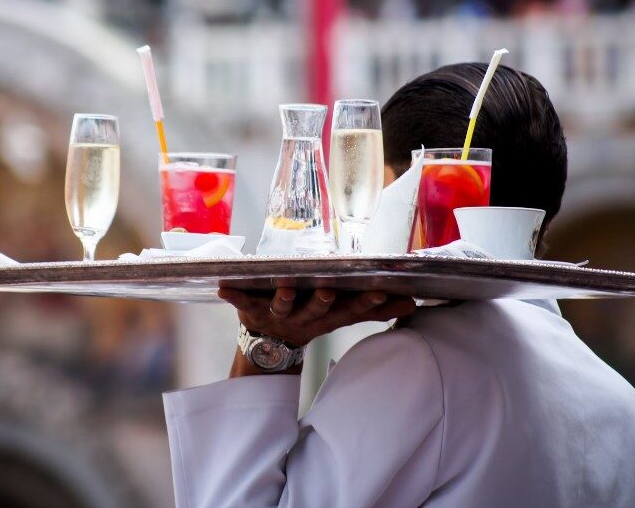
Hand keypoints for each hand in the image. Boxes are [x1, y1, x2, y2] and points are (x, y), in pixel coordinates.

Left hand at [218, 279, 416, 347]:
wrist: (268, 346)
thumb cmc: (310, 318)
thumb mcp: (341, 316)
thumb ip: (373, 309)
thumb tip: (412, 303)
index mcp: (326, 317)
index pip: (350, 310)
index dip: (365, 304)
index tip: (380, 292)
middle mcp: (304, 317)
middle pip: (316, 310)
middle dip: (322, 301)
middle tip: (328, 290)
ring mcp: (277, 315)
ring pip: (282, 305)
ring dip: (284, 298)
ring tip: (285, 287)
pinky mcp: (251, 310)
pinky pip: (241, 302)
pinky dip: (232, 296)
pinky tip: (223, 287)